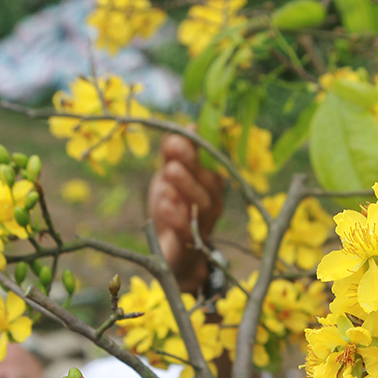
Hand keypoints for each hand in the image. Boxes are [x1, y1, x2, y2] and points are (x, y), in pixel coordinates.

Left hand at [147, 133, 225, 293]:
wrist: (169, 252)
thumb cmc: (172, 210)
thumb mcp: (170, 178)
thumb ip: (175, 154)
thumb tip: (189, 125)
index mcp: (209, 183)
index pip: (209, 162)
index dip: (196, 149)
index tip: (175, 138)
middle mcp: (212, 202)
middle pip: (209, 183)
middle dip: (192, 165)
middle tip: (173, 152)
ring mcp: (204, 225)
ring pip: (203, 205)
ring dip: (186, 186)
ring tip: (169, 172)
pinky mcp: (191, 245)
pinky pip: (188, 230)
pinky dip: (177, 216)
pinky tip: (165, 203)